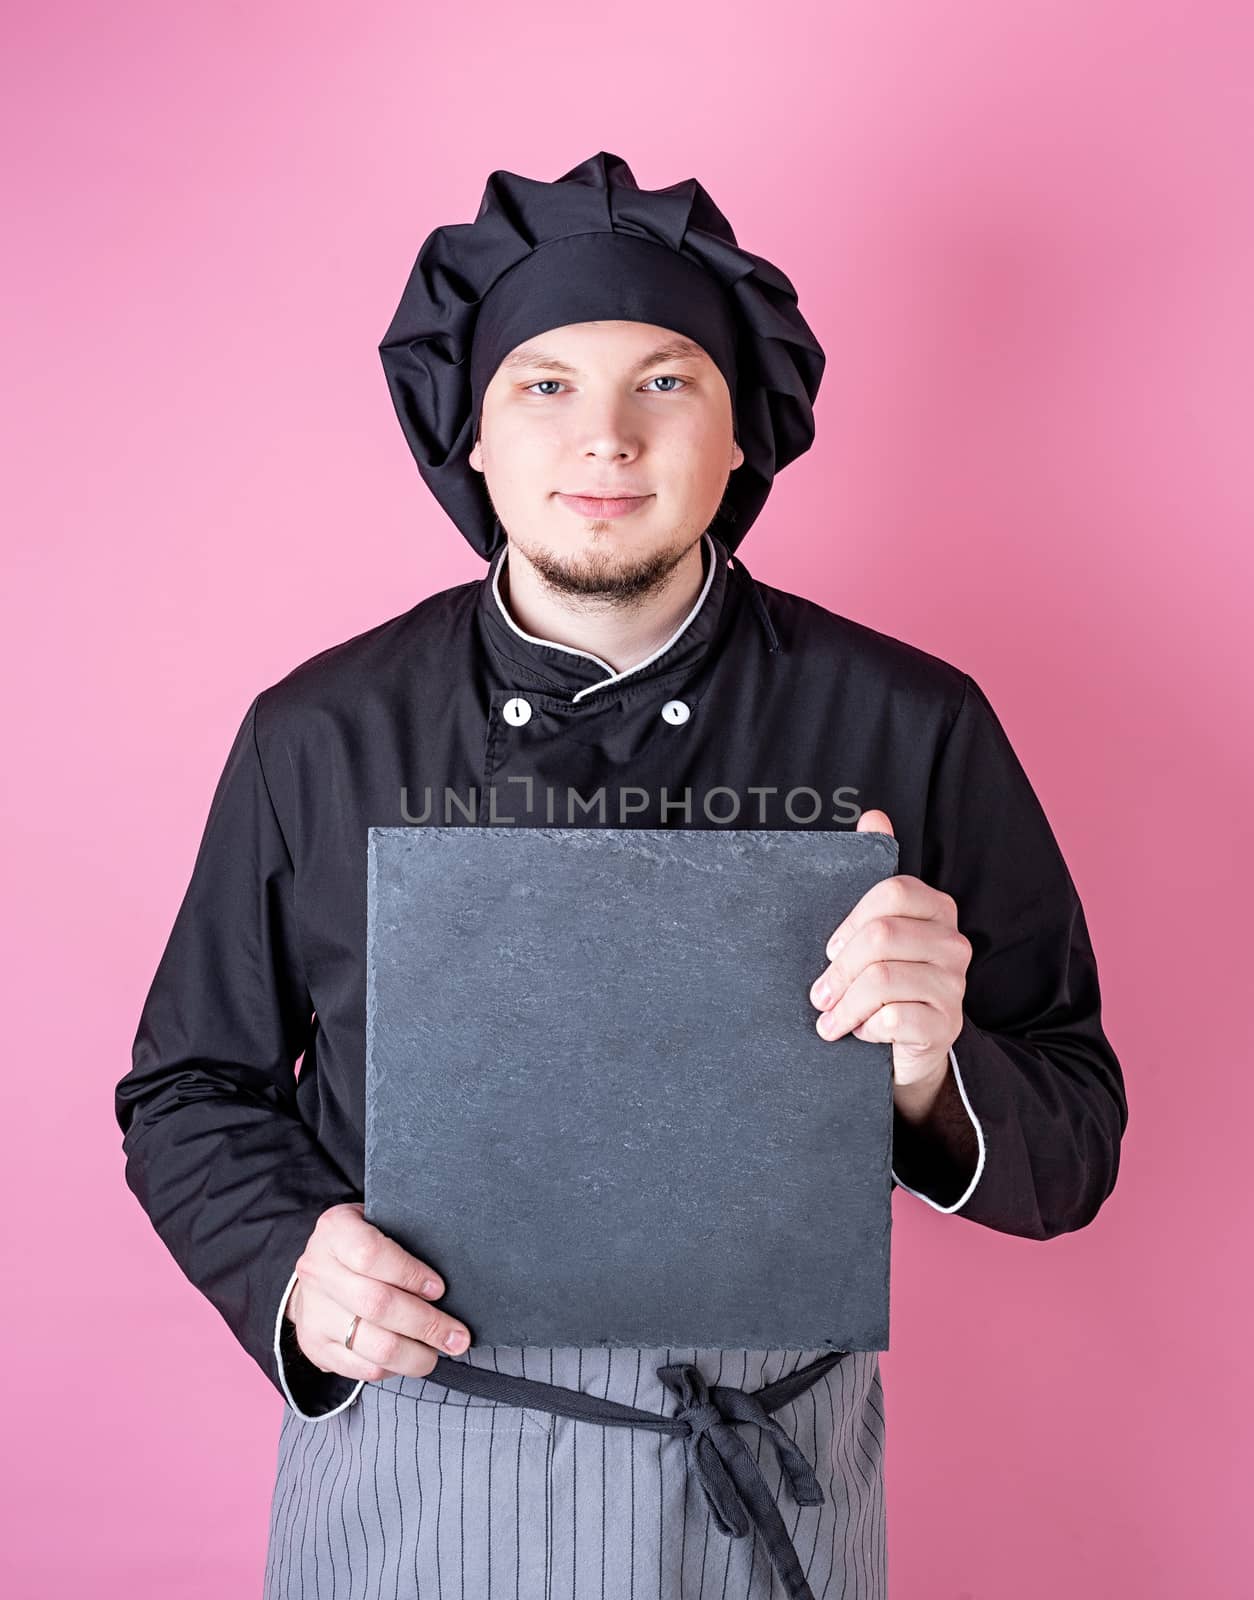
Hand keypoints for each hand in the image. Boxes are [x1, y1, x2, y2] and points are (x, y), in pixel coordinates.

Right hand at [285, 1201, 472, 1383]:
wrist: (316, 1269)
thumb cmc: (360, 1243)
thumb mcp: (377, 1222)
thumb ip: (405, 1238)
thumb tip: (453, 1268)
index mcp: (335, 1231)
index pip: (370, 1254)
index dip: (410, 1274)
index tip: (439, 1289)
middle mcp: (318, 1271)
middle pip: (377, 1305)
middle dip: (426, 1324)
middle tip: (457, 1335)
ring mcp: (314, 1312)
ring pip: (373, 1345)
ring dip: (416, 1355)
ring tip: (439, 1352)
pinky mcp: (315, 1346)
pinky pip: (362, 1369)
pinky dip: (394, 1368)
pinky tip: (410, 1358)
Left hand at [808, 810, 970, 1094]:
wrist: (908, 1047)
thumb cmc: (883, 981)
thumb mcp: (873, 928)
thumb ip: (872, 872)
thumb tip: (873, 817)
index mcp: (936, 909)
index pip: (892, 892)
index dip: (851, 921)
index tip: (830, 949)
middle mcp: (953, 943)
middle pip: (881, 938)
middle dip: (839, 970)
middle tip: (818, 995)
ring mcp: (955, 986)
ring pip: (882, 980)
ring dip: (845, 1005)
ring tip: (829, 1021)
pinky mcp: (947, 1025)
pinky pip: (894, 1019)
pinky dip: (867, 1029)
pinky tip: (863, 1034)